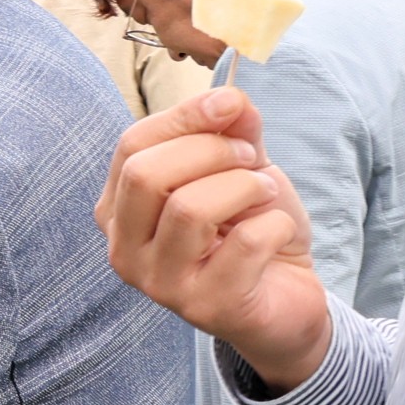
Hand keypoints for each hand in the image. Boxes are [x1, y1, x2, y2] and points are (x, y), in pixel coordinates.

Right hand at [97, 89, 332, 391]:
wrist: (285, 299)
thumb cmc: (250, 233)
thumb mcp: (241, 170)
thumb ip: (231, 132)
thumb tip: (230, 96)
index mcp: (119, 210)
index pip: (131, 146)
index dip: (184, 116)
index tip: (231, 104)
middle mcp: (125, 250)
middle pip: (146, 175)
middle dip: (211, 151)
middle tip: (251, 158)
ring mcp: (160, 285)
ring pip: (190, 209)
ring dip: (245, 186)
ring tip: (264, 192)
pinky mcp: (206, 308)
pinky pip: (243, 244)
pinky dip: (274, 223)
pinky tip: (277, 232)